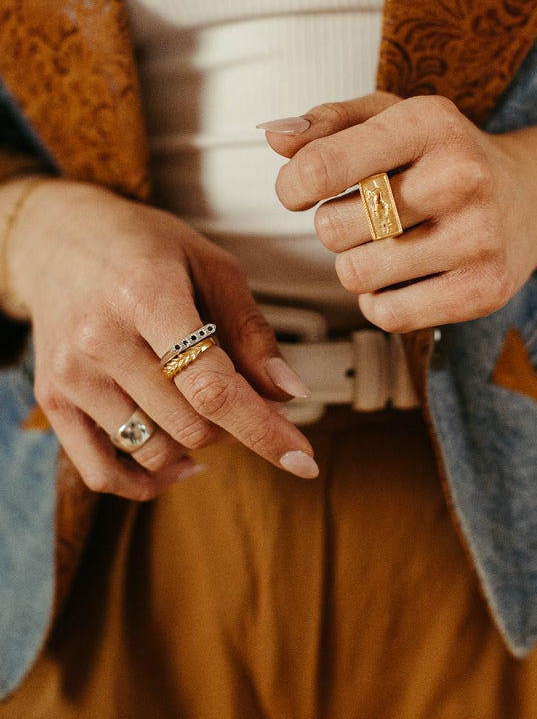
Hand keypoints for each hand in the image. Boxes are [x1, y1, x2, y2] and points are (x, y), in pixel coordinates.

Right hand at [5, 179, 317, 498]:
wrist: (57, 236)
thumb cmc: (139, 245)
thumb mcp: (210, 265)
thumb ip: (251, 330)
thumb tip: (287, 392)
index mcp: (145, 295)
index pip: (212, 386)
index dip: (264, 429)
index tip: (302, 458)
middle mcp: (100, 338)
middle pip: (190, 424)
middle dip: (237, 426)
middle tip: (249, 401)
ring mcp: (71, 374)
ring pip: (155, 452)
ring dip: (199, 447)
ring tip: (208, 412)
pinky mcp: (52, 399)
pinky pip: (100, 472)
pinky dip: (147, 482)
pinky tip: (176, 461)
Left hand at [264, 92, 536, 331]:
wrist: (533, 199)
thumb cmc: (443, 156)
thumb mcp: (390, 116)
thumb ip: (326, 123)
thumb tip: (275, 137)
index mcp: (428, 122)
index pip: (322, 166)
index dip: (292, 185)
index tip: (299, 189)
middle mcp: (460, 176)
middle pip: (332, 230)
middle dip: (334, 226)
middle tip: (366, 216)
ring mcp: (478, 237)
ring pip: (356, 276)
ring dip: (356, 265)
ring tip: (387, 244)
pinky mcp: (485, 290)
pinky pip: (388, 315)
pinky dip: (381, 301)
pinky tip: (404, 276)